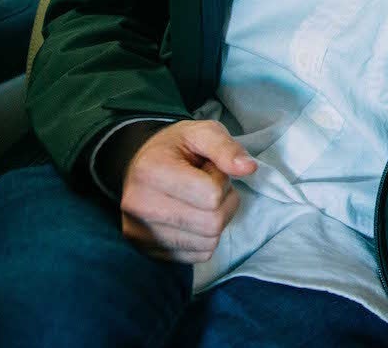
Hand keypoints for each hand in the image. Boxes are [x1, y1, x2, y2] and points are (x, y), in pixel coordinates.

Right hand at [117, 118, 256, 263]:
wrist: (140, 165)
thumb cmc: (176, 148)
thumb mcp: (201, 132)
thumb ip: (226, 147)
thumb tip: (248, 168)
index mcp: (150, 171)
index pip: (211, 196)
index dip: (222, 181)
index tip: (211, 170)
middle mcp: (138, 206)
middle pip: (212, 223)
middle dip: (224, 203)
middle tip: (211, 187)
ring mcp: (139, 233)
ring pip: (208, 243)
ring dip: (216, 222)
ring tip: (201, 201)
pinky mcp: (147, 251)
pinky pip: (198, 256)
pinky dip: (205, 238)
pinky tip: (193, 218)